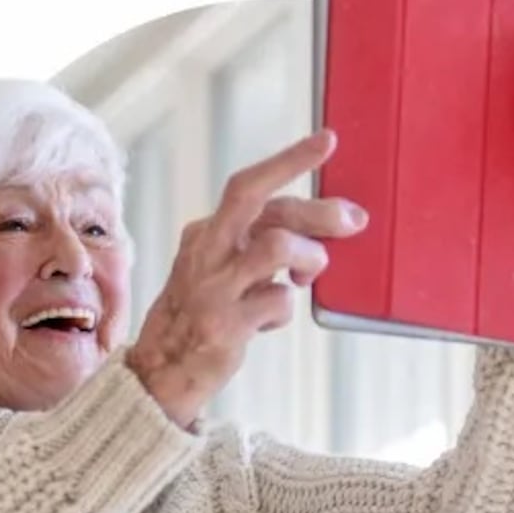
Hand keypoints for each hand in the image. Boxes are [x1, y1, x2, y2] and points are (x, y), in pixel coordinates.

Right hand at [126, 130, 366, 427]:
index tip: (326, 141)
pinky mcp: (226, 323)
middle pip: (264, 206)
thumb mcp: (218, 268)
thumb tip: (324, 223)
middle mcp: (206, 253)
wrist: (161, 371)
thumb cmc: (200, 315)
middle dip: (317, 206)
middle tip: (353, 221)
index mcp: (204, 234)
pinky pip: (280, 300)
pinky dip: (283, 309)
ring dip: (309, 259)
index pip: (249, 186)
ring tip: (306, 276)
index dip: (290, 160)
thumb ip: (258, 242)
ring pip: (278, 246)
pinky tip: (266, 319)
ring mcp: (213, 287)